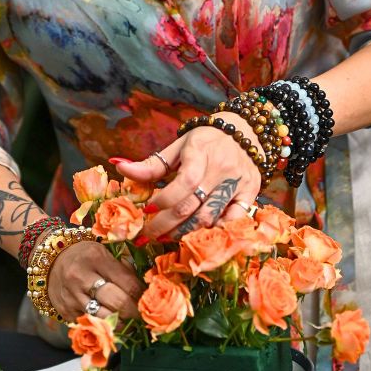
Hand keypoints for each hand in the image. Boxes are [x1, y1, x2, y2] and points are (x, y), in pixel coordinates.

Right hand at [46, 239, 142, 323]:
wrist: (49, 259)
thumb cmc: (83, 254)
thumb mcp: (103, 251)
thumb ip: (123, 267)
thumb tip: (144, 287)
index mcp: (96, 258)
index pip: (128, 282)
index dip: (143, 295)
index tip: (150, 301)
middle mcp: (82, 278)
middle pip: (118, 302)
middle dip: (135, 312)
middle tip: (145, 316)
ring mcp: (72, 297)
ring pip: (104, 319)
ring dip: (122, 324)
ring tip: (132, 324)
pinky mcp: (65, 312)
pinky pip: (90, 324)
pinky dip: (103, 327)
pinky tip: (112, 326)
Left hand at [114, 114, 261, 240]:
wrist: (245, 133)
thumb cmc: (205, 142)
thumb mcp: (178, 146)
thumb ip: (152, 163)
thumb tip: (119, 167)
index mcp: (201, 151)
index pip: (184, 182)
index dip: (164, 200)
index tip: (147, 210)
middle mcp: (222, 168)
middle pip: (192, 206)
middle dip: (166, 225)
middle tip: (148, 235)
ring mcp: (238, 183)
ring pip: (209, 218)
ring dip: (184, 233)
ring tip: (167, 237)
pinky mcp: (251, 194)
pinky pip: (233, 221)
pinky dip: (214, 231)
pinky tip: (198, 235)